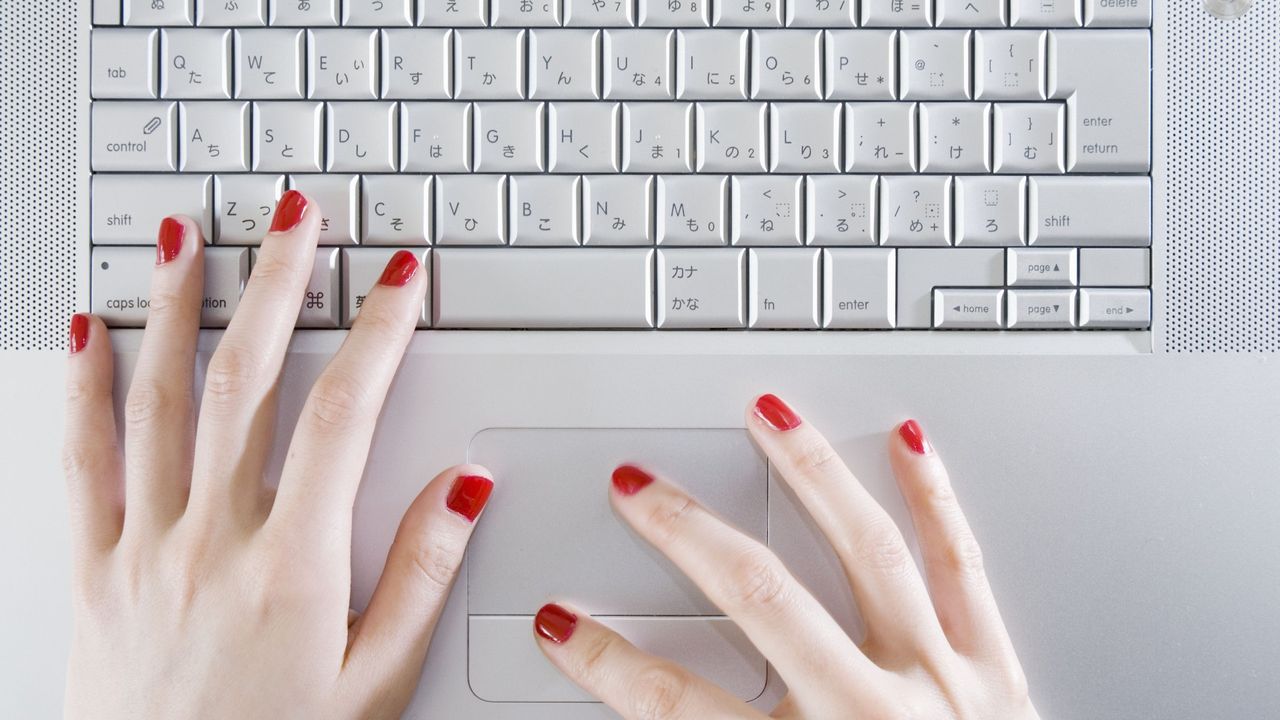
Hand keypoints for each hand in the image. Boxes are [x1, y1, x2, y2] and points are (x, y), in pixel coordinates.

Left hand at [62, 194, 492, 718]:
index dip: (376, 334)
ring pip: (160, 399)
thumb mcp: (378, 679)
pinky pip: (82, 459)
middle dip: (276, 284)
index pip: (343, 415)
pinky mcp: (92, 566)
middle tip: (295, 217)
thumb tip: (462, 485)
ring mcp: (143, 547)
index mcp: (293, 565)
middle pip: (248, 380)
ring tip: (190, 238)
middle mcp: (212, 539)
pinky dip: (84, 386)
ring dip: (178, 307)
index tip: (397, 281)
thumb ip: (422, 574)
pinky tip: (92, 331)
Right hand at [533, 394, 1037, 719]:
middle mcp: (874, 709)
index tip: (566, 625)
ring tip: (769, 416)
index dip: (608, 663)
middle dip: (686, 534)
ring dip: (809, 472)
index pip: (679, 707)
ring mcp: (942, 678)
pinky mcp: (996, 666)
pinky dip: (934, 496)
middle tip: (636, 486)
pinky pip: (962, 565)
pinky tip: (909, 442)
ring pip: (866, 548)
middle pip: (762, 598)